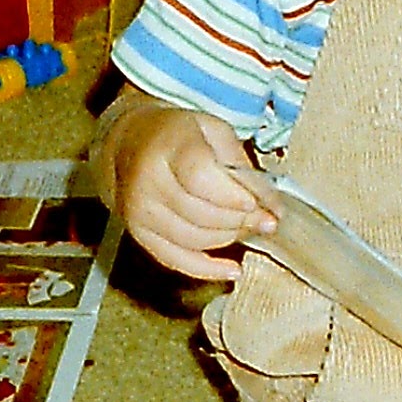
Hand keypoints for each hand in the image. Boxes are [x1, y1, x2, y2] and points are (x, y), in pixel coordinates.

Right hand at [95, 94, 273, 279]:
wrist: (129, 144)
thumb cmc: (178, 135)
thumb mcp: (214, 131)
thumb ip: (243, 166)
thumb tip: (272, 206)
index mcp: (168, 146)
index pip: (200, 177)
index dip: (232, 195)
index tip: (255, 203)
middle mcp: (147, 181)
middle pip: (200, 213)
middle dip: (240, 220)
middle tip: (263, 218)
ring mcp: (139, 211)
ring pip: (193, 239)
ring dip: (229, 238)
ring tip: (247, 228)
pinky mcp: (138, 234)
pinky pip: (175, 259)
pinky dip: (207, 269)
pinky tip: (232, 270)